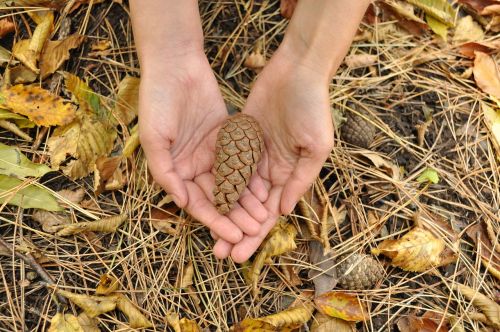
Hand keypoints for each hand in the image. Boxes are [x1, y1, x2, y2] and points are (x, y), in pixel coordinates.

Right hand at [138, 51, 267, 243]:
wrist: (176, 65)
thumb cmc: (157, 101)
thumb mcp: (154, 139)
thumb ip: (165, 172)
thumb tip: (180, 204)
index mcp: (176, 170)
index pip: (198, 204)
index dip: (215, 222)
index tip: (234, 237)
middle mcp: (194, 165)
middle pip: (218, 197)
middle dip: (235, 215)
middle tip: (254, 230)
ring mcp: (212, 152)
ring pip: (233, 182)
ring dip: (246, 200)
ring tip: (263, 216)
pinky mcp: (227, 137)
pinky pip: (242, 160)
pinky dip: (252, 175)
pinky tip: (266, 188)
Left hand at [213, 48, 333, 261]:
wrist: (297, 70)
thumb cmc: (313, 107)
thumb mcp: (314, 147)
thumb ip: (299, 180)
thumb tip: (282, 212)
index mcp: (288, 175)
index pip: (268, 214)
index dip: (254, 236)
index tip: (238, 255)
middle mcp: (270, 169)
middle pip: (248, 207)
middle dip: (235, 230)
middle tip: (219, 253)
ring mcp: (253, 153)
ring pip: (235, 189)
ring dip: (223, 211)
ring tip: (207, 231)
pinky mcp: (240, 137)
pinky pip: (226, 162)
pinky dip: (217, 180)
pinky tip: (203, 197)